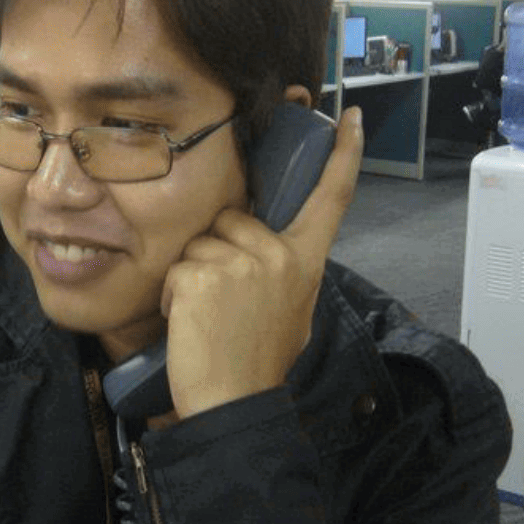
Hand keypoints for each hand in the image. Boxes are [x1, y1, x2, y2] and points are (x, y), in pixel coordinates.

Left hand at [160, 107, 363, 419]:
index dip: (343, 156)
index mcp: (306, 261)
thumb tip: (265, 247)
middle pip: (234, 218)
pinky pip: (177, 266)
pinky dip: (174, 294)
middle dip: (218, 250)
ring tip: (207, 315)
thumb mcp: (292, 309)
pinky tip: (189, 322)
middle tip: (223, 301)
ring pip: (200, 242)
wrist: (233, 403)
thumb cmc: (258, 361)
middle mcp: (279, 255)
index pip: (331, 198)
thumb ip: (283, 269)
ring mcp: (241, 263)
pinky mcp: (201, 274)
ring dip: (193, 274)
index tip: (350, 120)